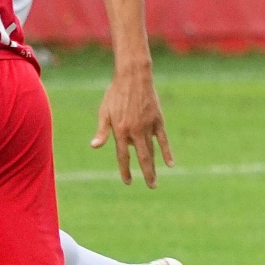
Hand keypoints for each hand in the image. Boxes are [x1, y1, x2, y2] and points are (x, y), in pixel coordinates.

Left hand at [90, 64, 173, 186]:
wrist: (134, 78)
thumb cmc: (115, 94)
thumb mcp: (104, 111)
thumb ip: (102, 131)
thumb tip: (94, 146)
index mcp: (120, 130)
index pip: (123, 156)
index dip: (125, 170)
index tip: (128, 181)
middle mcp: (135, 131)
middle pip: (142, 158)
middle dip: (146, 174)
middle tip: (151, 186)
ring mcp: (148, 126)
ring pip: (152, 151)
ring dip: (154, 167)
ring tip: (155, 180)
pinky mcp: (158, 121)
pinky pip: (164, 140)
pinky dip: (167, 152)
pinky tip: (170, 163)